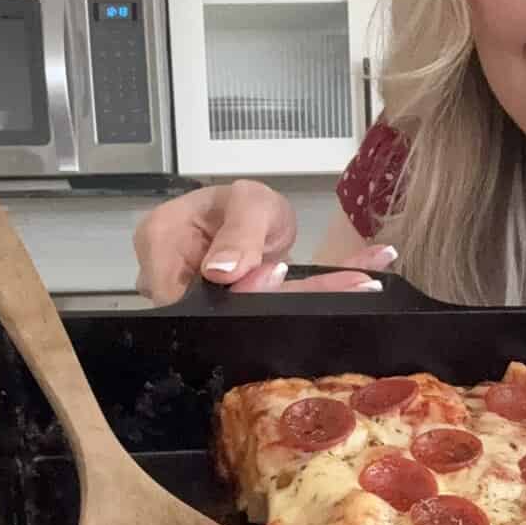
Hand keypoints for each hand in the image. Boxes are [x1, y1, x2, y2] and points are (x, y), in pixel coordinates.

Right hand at [132, 180, 393, 303]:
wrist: (255, 224)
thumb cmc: (238, 203)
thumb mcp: (245, 201)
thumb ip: (238, 230)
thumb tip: (222, 272)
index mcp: (162, 248)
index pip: (186, 291)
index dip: (230, 294)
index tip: (279, 276)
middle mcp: (177, 285)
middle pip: (225, 311)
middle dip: (286, 303)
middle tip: (349, 285)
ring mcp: (208, 309)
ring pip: (257, 317)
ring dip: (313, 302)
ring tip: (364, 284)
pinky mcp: (243, 323)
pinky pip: (276, 316)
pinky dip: (322, 299)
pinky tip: (364, 282)